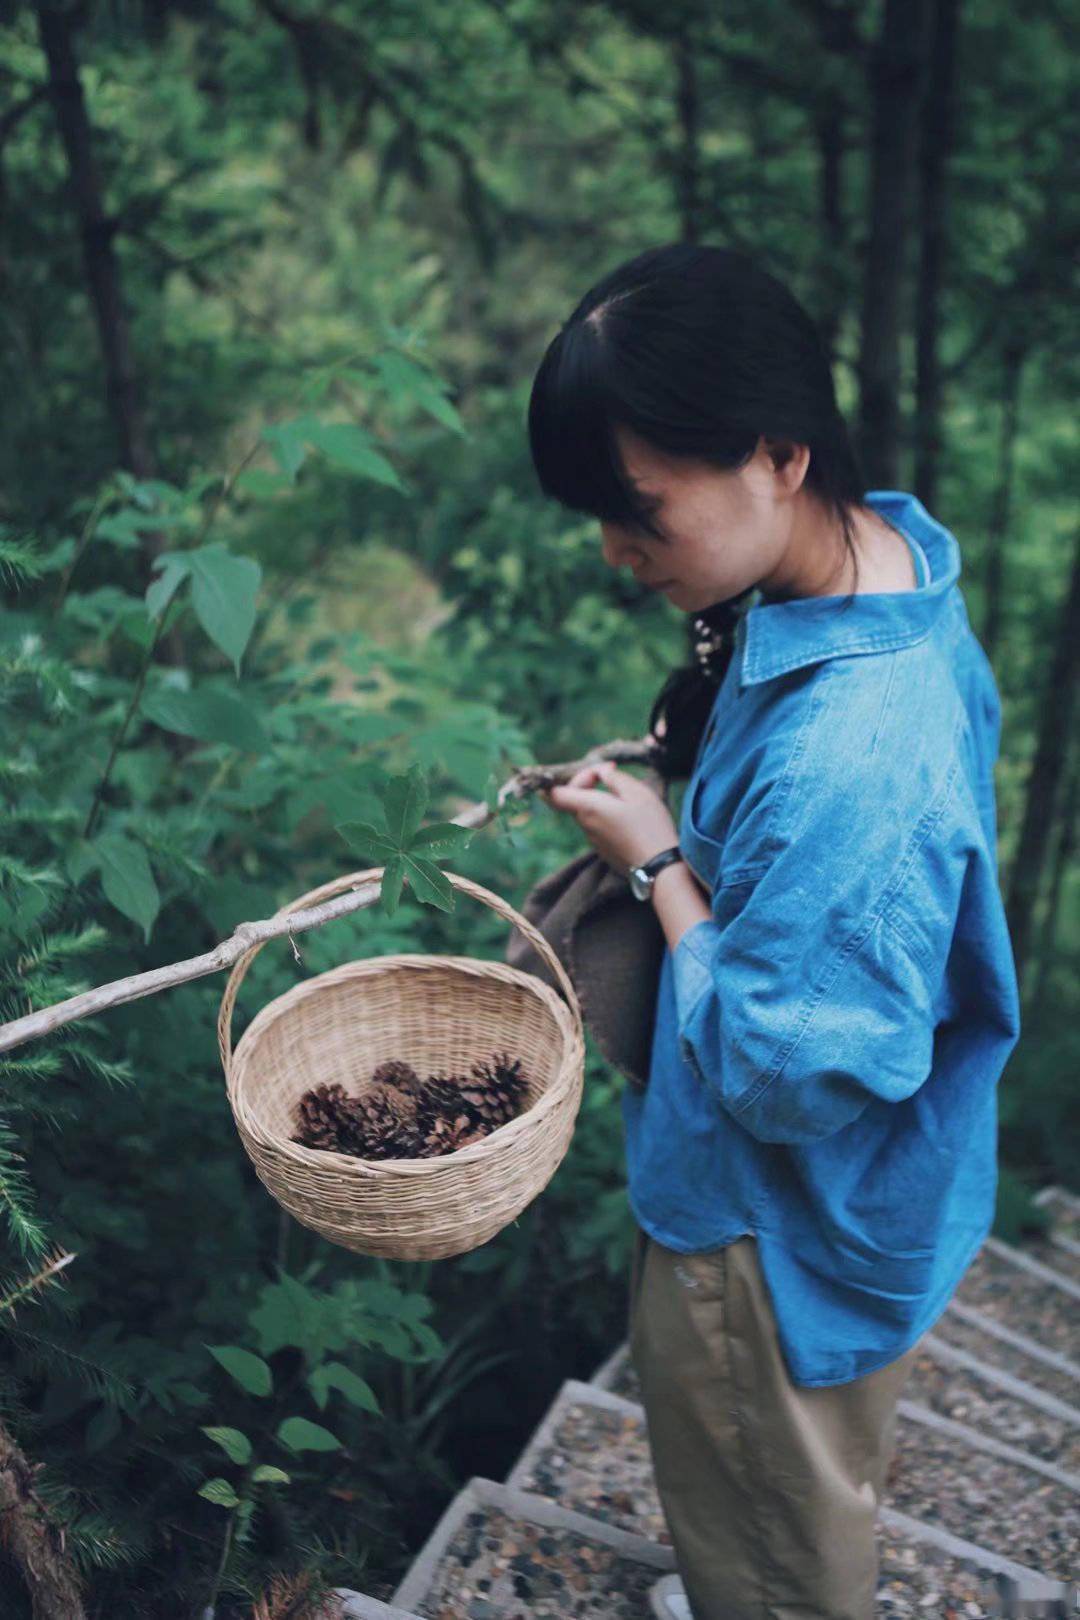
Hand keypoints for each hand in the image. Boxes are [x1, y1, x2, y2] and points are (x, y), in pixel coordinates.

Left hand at [540, 760, 678, 877]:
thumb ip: (613, 777)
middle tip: (614, 777)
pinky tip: (630, 819)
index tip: (598, 773)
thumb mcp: (636, 792)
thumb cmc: (650, 826)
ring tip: (628, 800)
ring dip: (601, 802)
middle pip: (574, 801)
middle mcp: (586, 825)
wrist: (659, 866)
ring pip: (588, 814)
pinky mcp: (603, 850)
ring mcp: (593, 841)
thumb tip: (600, 772)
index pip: (555, 794)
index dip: (571, 778)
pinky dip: (608, 818)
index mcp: (589, 808)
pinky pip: (598, 828)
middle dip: (590, 786)